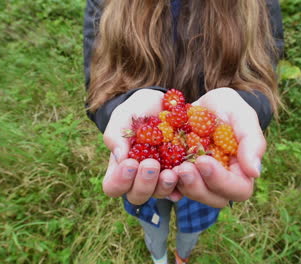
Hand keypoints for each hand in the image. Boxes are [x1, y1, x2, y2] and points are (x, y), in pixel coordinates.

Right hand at [101, 89, 181, 204]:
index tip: (130, 163)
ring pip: (160, 194)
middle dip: (144, 184)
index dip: (120, 181)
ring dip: (164, 185)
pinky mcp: (180, 173)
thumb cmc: (137, 111)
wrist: (163, 103)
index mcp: (121, 168)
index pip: (113, 187)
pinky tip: (187, 175)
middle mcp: (140, 179)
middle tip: (151, 164)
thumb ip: (116, 134)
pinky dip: (184, 183)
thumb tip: (120, 156)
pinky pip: (183, 185)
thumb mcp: (123, 116)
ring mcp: (160, 178)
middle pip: (137, 196)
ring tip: (172, 171)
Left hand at [175, 88, 265, 206]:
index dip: (222, 181)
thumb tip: (255, 173)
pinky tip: (160, 170)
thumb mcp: (242, 115)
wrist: (202, 102)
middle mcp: (221, 181)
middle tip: (183, 168)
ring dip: (181, 185)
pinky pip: (173, 186)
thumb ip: (252, 141)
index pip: (239, 189)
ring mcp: (200, 179)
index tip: (204, 161)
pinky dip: (165, 182)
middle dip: (198, 187)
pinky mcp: (181, 174)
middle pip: (214, 199)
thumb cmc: (227, 107)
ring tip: (172, 167)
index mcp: (241, 171)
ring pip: (193, 195)